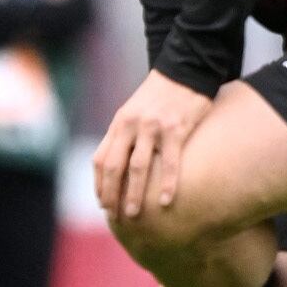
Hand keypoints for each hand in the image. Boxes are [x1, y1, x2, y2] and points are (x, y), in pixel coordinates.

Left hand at [94, 70, 211, 218]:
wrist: (186, 70)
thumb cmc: (162, 95)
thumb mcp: (135, 111)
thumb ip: (126, 134)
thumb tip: (120, 166)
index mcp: (119, 123)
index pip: (100, 159)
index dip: (100, 184)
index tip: (103, 203)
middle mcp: (131, 125)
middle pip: (114, 166)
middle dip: (112, 194)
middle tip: (114, 216)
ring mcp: (152, 127)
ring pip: (137, 167)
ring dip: (134, 194)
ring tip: (134, 214)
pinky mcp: (175, 128)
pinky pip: (169, 162)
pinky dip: (166, 183)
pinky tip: (166, 201)